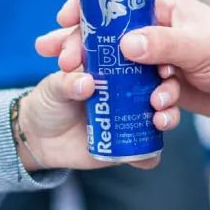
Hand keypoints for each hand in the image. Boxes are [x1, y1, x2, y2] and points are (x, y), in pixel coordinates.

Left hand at [15, 71, 181, 171]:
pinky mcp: (130, 141)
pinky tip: (148, 155)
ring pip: (163, 113)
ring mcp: (133, 114)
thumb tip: (87, 82)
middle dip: (169, 88)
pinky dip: (151, 154)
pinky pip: (148, 150)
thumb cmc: (48, 102)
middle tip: (159, 95)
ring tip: (159, 120)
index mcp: (115, 65)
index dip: (156, 55)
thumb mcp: (53, 88)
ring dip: (168, 116)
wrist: (40, 138)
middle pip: (163, 83)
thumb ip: (67, 83)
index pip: (144, 54)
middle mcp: (131, 87)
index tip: (160, 61)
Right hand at [36, 0, 209, 125]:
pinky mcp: (166, 87)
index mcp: (164, 7)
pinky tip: (159, 114)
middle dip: (85, 50)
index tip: (61, 20)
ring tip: (104, 94)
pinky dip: (145, 105)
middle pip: (108, 37)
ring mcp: (160, 60)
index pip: (115, 0)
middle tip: (64, 65)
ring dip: (112, 83)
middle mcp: (157, 31)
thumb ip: (163, 44)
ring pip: (121, 69)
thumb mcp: (201, 46)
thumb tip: (123, 45)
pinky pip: (142, 96)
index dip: (85, 7)